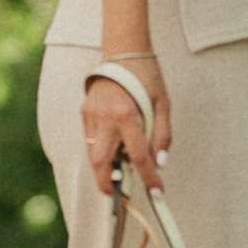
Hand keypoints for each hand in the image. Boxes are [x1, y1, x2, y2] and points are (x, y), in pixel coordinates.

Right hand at [83, 58, 171, 197]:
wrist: (123, 50)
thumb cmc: (146, 76)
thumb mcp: (162, 103)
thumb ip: (162, 135)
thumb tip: (159, 162)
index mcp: (127, 115)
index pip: (138, 157)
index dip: (149, 178)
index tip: (157, 192)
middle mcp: (105, 118)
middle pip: (102, 163)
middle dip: (109, 184)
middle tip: (121, 196)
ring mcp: (91, 116)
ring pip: (93, 154)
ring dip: (105, 168)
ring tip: (120, 172)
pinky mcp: (85, 113)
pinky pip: (91, 141)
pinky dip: (101, 151)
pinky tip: (113, 149)